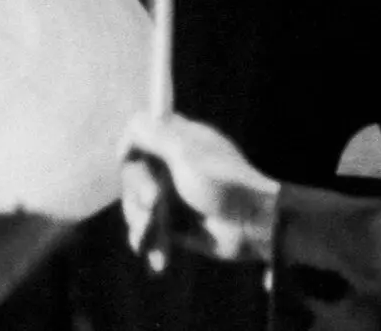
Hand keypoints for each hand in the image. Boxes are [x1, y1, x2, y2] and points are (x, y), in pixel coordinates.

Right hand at [121, 112, 279, 266]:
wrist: (252, 226)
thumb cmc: (223, 183)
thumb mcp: (186, 153)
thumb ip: (156, 133)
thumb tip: (132, 122)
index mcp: (178, 141)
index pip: (139, 136)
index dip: (130, 150)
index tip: (128, 161)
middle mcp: (172, 166)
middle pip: (133, 175)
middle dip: (138, 191)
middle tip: (154, 203)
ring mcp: (172, 196)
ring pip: (136, 206)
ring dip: (142, 222)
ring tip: (153, 235)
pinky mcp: (173, 224)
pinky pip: (147, 232)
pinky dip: (150, 243)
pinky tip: (159, 258)